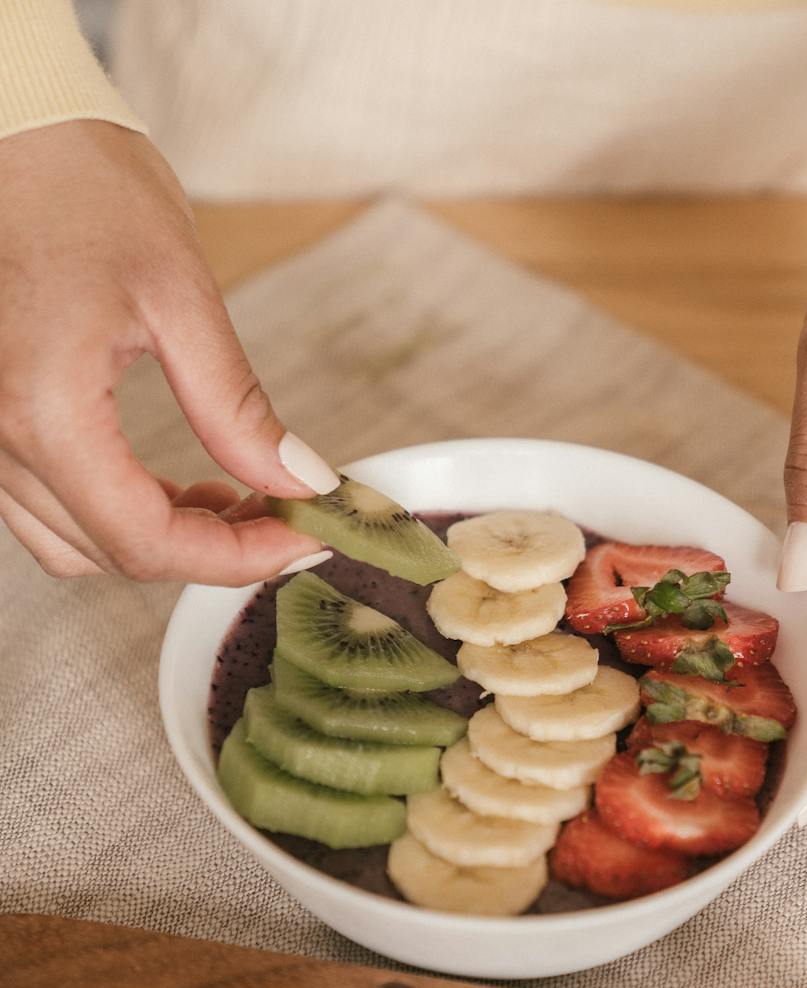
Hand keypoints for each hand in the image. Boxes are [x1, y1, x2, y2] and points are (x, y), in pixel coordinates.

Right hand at [0, 121, 336, 583]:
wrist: (10, 132)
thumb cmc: (80, 186)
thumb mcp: (179, 294)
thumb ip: (236, 406)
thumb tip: (299, 481)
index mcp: (45, 410)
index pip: (146, 541)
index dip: (235, 560)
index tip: (301, 541)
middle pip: (113, 554)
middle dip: (210, 553)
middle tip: (284, 519)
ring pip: (76, 546)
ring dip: (162, 542)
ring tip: (236, 502)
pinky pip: (50, 510)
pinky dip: (118, 517)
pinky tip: (177, 488)